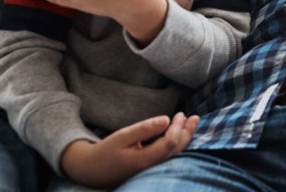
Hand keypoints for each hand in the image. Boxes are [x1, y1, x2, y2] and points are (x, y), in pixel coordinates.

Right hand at [60, 113, 198, 187]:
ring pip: (174, 155)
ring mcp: (151, 171)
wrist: (91, 171)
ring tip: (192, 124)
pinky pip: (168, 157)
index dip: (178, 128)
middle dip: (187, 133)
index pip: (170, 143)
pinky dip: (177, 145)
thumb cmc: (105, 151)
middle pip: (176, 150)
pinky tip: (180, 135)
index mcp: (144, 161)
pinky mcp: (149, 171)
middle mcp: (151, 169)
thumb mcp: (122, 136)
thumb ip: (144, 128)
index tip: (180, 114)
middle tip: (195, 117)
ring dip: (184, 138)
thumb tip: (166, 119)